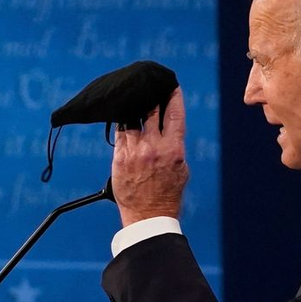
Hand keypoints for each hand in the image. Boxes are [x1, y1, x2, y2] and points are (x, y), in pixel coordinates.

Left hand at [111, 87, 188, 226]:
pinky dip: (123, 123)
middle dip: (150, 97)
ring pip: (132, 119)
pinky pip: (120, 133)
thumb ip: (174, 146)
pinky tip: (123, 116)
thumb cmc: (167, 193)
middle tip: (149, 88)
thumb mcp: (181, 167)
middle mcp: (153, 146)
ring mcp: (134, 151)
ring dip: (134, 108)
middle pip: (150, 111)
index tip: (170, 86)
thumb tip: (167, 129)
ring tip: (134, 99)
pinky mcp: (119, 158)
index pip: (174, 113)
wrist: (148, 215)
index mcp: (173, 148)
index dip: (172, 96)